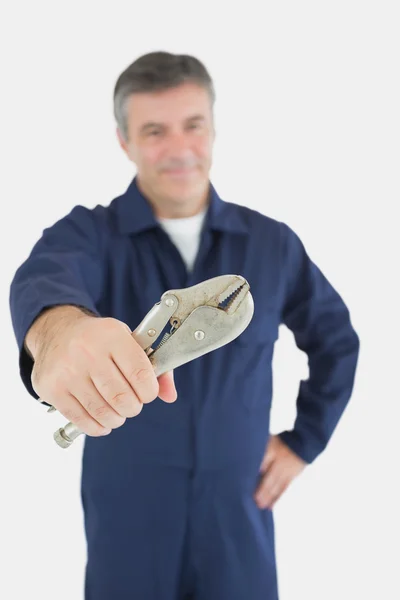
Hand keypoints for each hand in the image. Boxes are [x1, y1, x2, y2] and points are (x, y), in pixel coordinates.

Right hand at [30, 308, 176, 436]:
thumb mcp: (129, 341)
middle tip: (131, 404)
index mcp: (112, 335)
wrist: (58, 332)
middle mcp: (87, 351)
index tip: (147, 393)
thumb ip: (155, 368)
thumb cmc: (100, 340)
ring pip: (103, 412)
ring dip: (116, 419)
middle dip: (133, 408)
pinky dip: (97, 426)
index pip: (141, 374)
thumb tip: (170, 396)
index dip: (149, 392)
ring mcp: (67, 371)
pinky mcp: (52, 388)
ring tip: (117, 412)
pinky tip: (102, 420)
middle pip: (122, 398)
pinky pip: (81, 420)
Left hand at [254, 434, 306, 509]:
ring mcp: (286, 470)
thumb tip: (249, 461)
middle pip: (270, 478)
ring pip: (276, 486)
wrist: (303, 443)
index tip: (245, 481)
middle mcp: (280, 462)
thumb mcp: (270, 440)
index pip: (263, 462)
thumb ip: (261, 450)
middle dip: (261, 489)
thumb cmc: (282, 442)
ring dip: (268, 496)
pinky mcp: (292, 477)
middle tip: (253, 499)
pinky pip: (283, 489)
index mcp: (273, 450)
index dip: (255, 471)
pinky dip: (277, 498)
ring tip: (260, 505)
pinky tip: (270, 505)